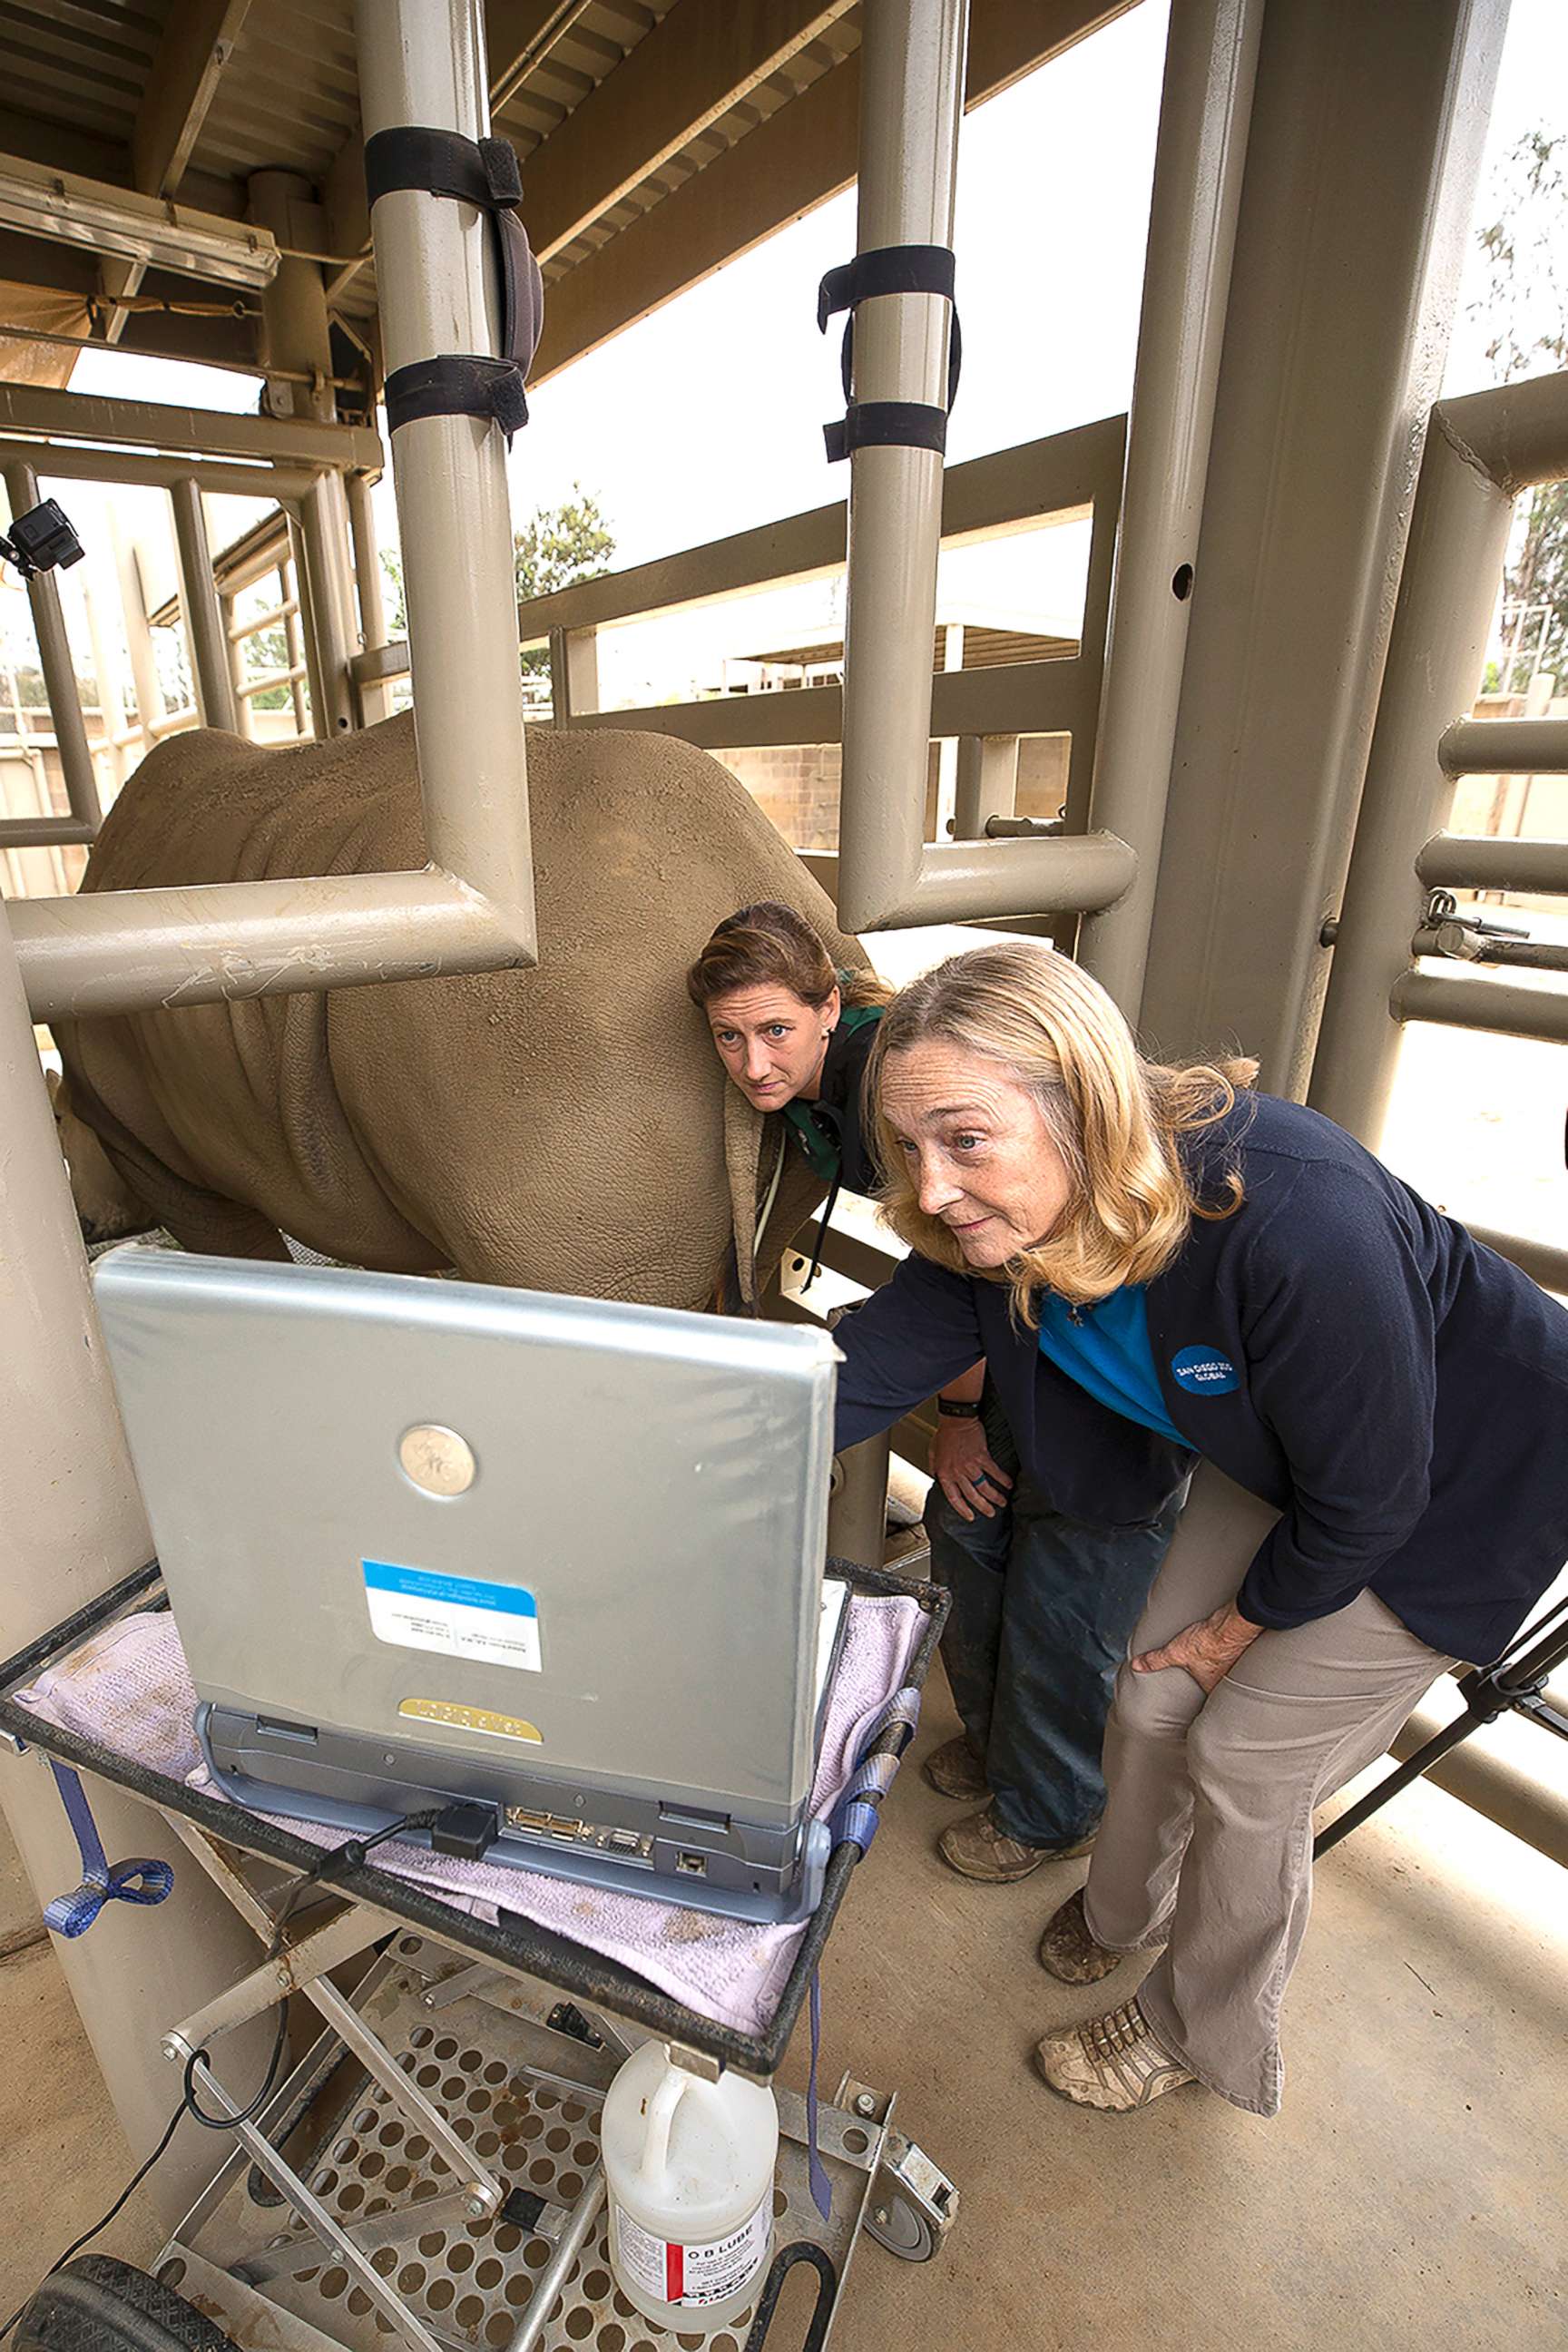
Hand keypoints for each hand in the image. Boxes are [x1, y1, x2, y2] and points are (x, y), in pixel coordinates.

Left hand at [931, 1415, 1012, 1521]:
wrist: (956, 1420)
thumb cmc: (944, 1434)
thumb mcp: (933, 1453)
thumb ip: (935, 1468)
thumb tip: (937, 1478)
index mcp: (945, 1473)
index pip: (953, 1497)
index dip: (962, 1509)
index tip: (970, 1516)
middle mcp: (957, 1472)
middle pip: (972, 1496)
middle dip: (983, 1507)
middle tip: (991, 1513)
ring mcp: (970, 1466)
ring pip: (984, 1487)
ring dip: (995, 1497)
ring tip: (1002, 1502)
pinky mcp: (982, 1457)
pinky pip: (994, 1472)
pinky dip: (1003, 1479)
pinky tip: (1008, 1484)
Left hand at [1131, 1602, 1259, 1694]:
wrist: (1232, 1625)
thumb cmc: (1208, 1642)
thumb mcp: (1175, 1652)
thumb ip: (1155, 1660)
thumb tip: (1136, 1665)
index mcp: (1210, 1686)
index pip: (1205, 1703)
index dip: (1198, 1704)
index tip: (1190, 1706)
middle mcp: (1224, 1679)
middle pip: (1214, 1687)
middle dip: (1205, 1686)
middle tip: (1195, 1684)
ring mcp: (1232, 1665)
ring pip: (1222, 1673)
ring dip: (1214, 1670)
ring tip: (1203, 1666)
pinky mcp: (1235, 1650)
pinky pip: (1227, 1658)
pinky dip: (1221, 1656)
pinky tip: (1215, 1649)